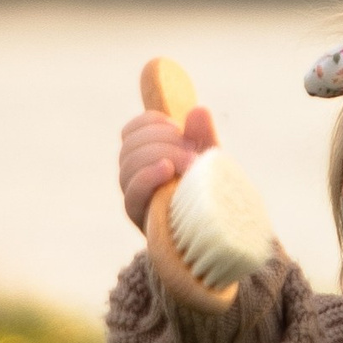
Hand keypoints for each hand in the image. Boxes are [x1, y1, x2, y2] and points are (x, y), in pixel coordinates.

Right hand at [120, 96, 217, 230]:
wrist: (214, 232)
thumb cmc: (209, 192)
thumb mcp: (209, 159)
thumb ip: (203, 136)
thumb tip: (198, 110)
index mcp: (145, 156)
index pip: (132, 130)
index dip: (151, 122)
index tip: (177, 127)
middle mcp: (133, 174)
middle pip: (130, 144)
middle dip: (162, 139)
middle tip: (192, 148)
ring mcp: (133, 194)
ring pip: (128, 163)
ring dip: (160, 153)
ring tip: (189, 162)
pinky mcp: (138, 214)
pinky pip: (133, 190)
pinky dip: (148, 175)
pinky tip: (167, 169)